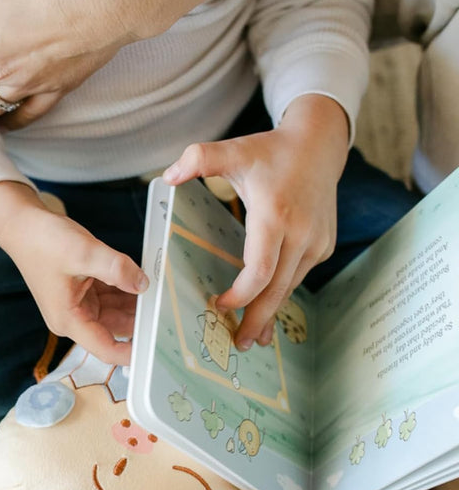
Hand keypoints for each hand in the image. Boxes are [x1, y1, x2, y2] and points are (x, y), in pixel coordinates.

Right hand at [0, 182, 148, 363]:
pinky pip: (112, 297)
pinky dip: (127, 290)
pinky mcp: (83, 291)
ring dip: (136, 304)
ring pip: (116, 312)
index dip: (133, 352)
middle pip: (116, 330)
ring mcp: (79, 305)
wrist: (22, 225)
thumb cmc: (42, 241)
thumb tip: (143, 284)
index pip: (106, 349)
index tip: (158, 349)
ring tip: (162, 295)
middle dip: (141, 322)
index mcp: (69, 320)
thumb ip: (116, 269)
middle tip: (170, 312)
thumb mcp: (83, 252)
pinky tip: (145, 282)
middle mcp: (74, 318)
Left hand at [163, 95, 349, 348]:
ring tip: (253, 336)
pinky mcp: (323, 246)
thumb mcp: (232, 149)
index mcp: (275, 215)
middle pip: (277, 289)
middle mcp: (301, 234)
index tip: (219, 305)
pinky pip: (297, 277)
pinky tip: (267, 307)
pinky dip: (281, 294)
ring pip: (289, 287)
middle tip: (239, 344)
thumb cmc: (271, 151)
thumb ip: (197, 159)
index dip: (241, 294)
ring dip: (270, 312)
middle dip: (257, 319)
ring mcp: (316, 242)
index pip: (260, 269)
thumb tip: (166, 177)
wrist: (319, 145)